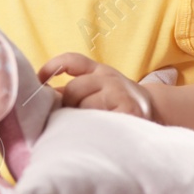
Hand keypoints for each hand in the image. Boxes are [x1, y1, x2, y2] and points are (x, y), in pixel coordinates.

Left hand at [35, 53, 157, 121]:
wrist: (154, 112)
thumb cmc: (115, 102)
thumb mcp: (96, 88)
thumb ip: (71, 91)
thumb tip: (40, 98)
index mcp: (98, 71)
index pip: (72, 61)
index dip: (53, 66)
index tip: (39, 79)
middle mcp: (109, 78)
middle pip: (74, 89)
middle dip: (69, 105)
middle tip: (75, 117)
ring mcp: (120, 93)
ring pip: (85, 106)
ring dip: (82, 119)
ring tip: (90, 126)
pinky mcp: (129, 111)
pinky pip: (100, 121)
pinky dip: (94, 129)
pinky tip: (98, 132)